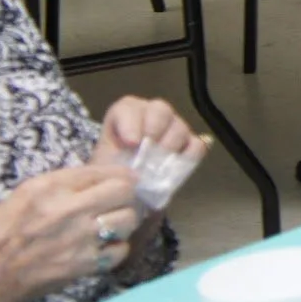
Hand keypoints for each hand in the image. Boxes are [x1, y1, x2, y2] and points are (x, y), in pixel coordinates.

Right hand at [0, 167, 139, 301]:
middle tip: (119, 202)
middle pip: (125, 191)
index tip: (124, 179)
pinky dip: (115, 249)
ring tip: (111, 225)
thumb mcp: (24, 194)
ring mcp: (78, 239)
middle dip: (126, 195)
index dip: (119, 175)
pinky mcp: (82, 266)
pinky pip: (119, 251)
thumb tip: (100, 178)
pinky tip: (102, 248)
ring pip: (128, 220)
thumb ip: (63, 184)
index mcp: (50, 187)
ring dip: (124, 221)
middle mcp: (68, 209)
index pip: (105, 171)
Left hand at [90, 97, 205, 170]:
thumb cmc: (111, 177)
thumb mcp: (103, 170)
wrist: (124, 195)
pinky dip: (189, 156)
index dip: (130, 122)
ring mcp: (173, 129)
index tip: (131, 143)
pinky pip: (196, 144)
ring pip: (179, 126)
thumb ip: (112, 164)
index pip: (128, 107)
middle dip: (155, 128)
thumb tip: (129, 169)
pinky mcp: (189, 146)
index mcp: (124, 117)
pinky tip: (176, 169)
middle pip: (160, 109)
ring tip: (158, 167)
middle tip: (148, 151)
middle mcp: (151, 117)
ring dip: (169, 147)